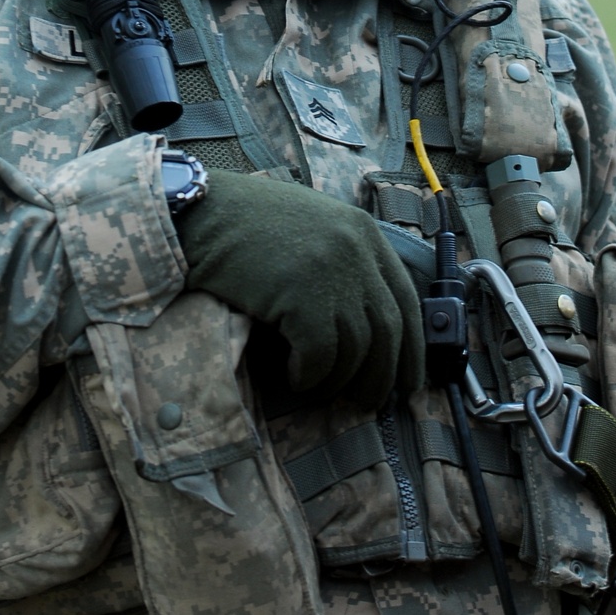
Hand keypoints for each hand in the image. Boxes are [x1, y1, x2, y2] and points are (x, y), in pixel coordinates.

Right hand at [176, 170, 423, 409]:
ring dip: (336, 379)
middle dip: (382, 375)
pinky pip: (320, 356)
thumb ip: (344, 262)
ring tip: (315, 387)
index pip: (406, 298)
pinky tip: (293, 375)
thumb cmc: (249, 226)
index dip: (412, 346)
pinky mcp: (302, 297)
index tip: (410, 380)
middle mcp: (356, 250)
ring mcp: (331, 272)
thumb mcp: (311, 228)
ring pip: (355, 349)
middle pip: (388, 329)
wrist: (203, 213)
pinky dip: (309, 375)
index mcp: (364, 232)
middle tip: (368, 402)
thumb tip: (365, 323)